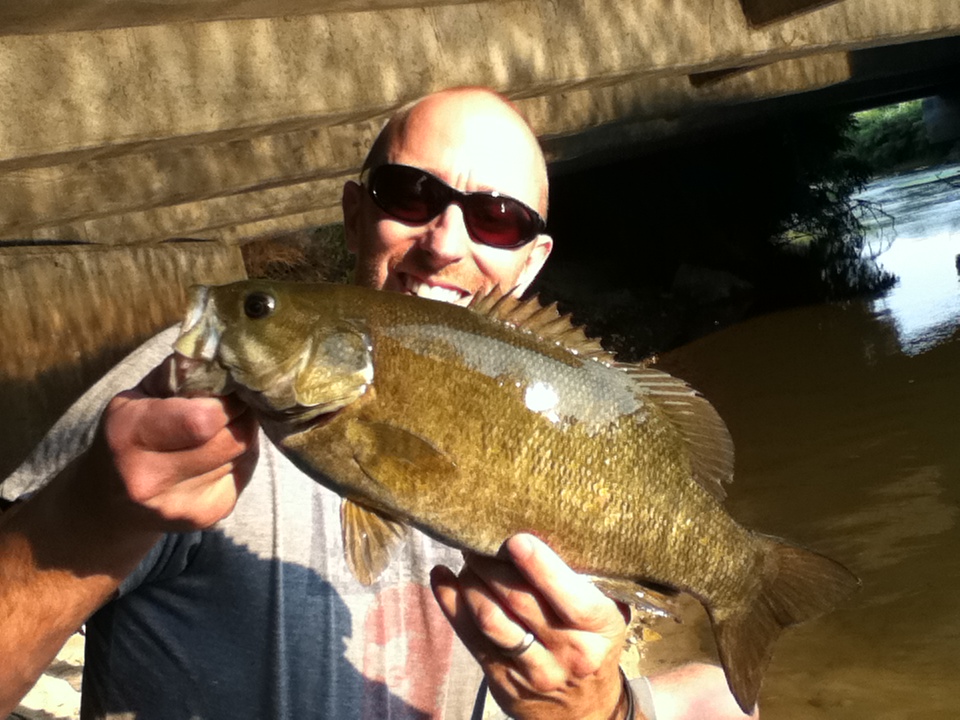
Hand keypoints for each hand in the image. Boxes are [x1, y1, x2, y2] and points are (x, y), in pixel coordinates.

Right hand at [86, 356, 258, 533]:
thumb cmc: (129, 433)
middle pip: (231, 439)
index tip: (227, 389)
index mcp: (129, 435)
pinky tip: (217, 454)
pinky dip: (240, 459)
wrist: (107, 502)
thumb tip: (225, 352)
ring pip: (242, 456)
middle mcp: (150, 478)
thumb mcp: (139, 395)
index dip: (226, 401)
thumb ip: (179, 373)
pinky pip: (243, 475)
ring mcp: (178, 506)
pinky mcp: (204, 519)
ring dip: (241, 435)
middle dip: (240, 415)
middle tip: (233, 404)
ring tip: (221, 428)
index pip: (203, 420)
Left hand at [430, 534, 628, 719]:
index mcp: (599, 629)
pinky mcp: (501, 679)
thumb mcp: (608, 615)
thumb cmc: (594, 644)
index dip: (541, 568)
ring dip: (471, 582)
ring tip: (467, 558)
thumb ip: (587, 582)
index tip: (516, 539)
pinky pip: (469, 636)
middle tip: (479, 538)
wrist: (584, 710)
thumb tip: (552, 528)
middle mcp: (568, 652)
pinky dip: (450, 601)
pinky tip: (441, 576)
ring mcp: (533, 670)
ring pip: (490, 619)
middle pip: (521, 601)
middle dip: (493, 564)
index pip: (571, 598)